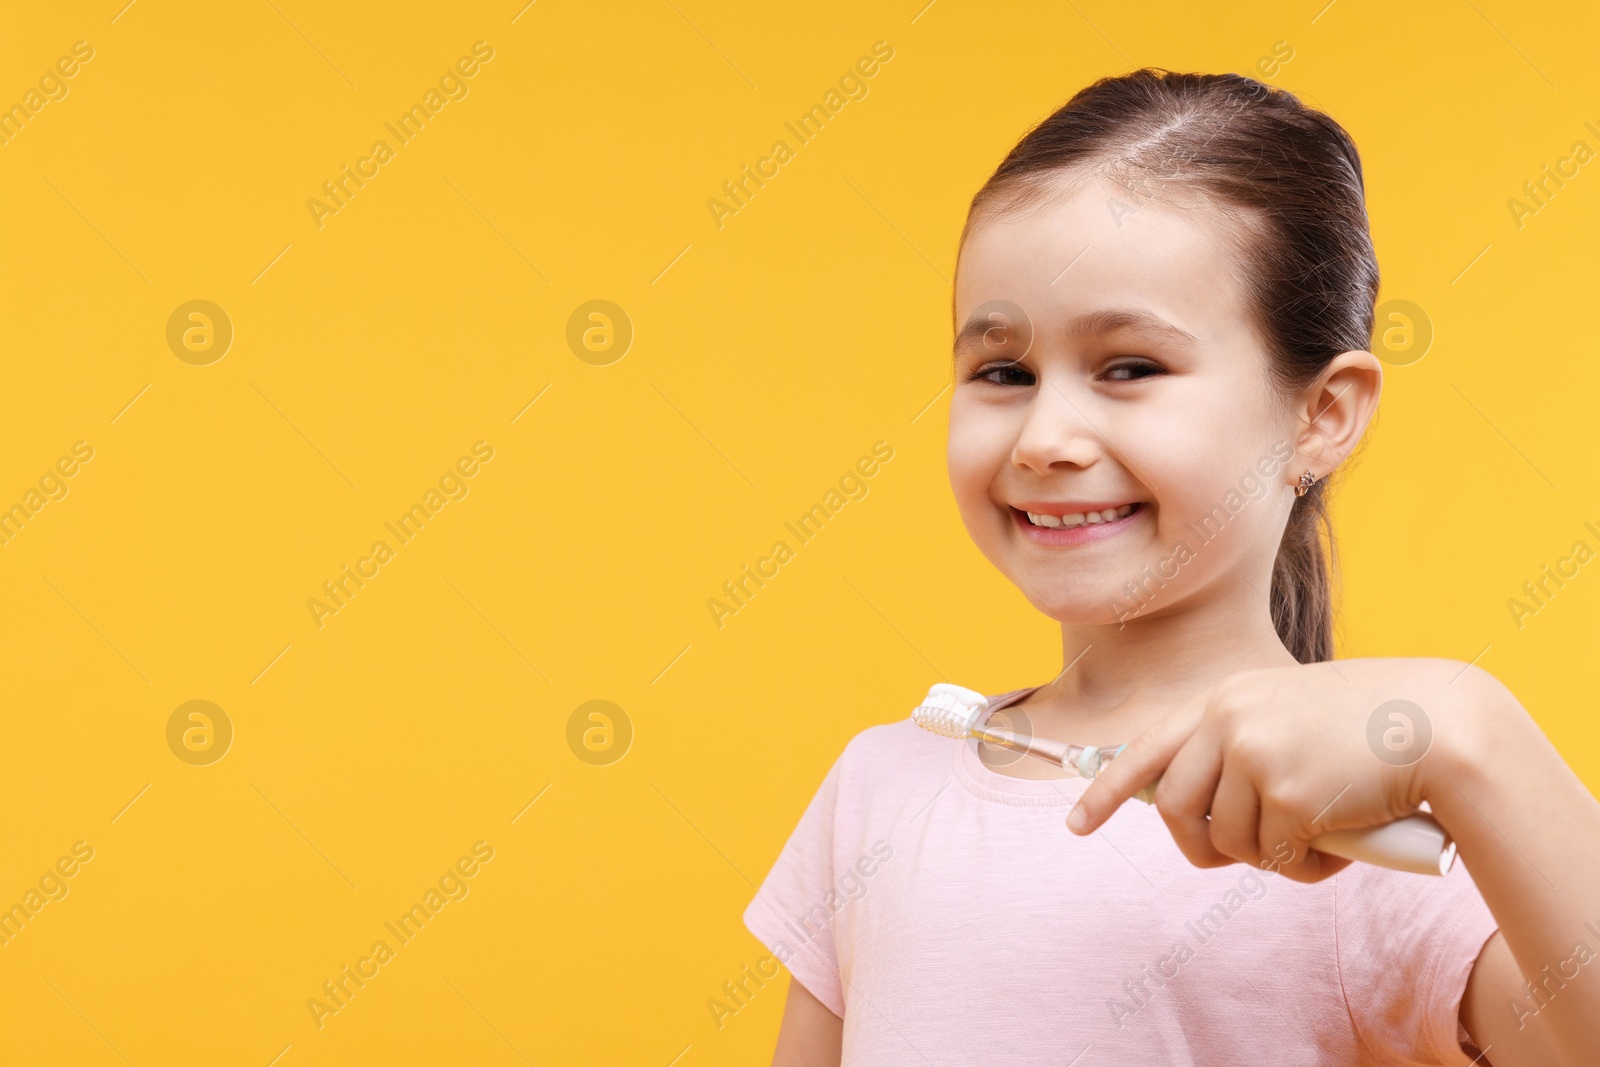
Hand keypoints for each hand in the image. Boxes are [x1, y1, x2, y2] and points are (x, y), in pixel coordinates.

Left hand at [1064, 657, 1503, 882]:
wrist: (1441, 723)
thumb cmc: (1375, 726)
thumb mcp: (1292, 718)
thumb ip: (1244, 750)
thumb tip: (1210, 815)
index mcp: (1225, 698)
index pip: (1145, 748)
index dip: (1106, 790)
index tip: (1077, 823)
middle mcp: (1227, 720)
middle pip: (1174, 809)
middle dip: (1202, 846)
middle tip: (1240, 855)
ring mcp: (1253, 756)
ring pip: (1228, 841)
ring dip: (1268, 856)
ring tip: (1315, 838)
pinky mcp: (1286, 795)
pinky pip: (1275, 860)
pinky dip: (1306, 867)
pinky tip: (1343, 842)